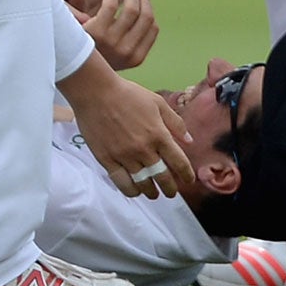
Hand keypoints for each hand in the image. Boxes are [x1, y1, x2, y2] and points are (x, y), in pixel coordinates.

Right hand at [60, 55, 194, 198]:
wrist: (96, 92)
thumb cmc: (127, 94)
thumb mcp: (157, 102)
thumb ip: (175, 122)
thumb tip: (190, 141)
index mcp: (159, 134)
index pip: (179, 162)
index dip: (186, 175)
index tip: (188, 180)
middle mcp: (144, 149)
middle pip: (163, 177)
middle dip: (170, 189)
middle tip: (171, 192)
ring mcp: (125, 156)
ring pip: (143, 183)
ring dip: (152, 192)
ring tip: (153, 193)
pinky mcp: (107, 160)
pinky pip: (122, 183)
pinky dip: (131, 191)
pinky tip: (134, 190)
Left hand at [81, 0, 157, 70]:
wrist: (67, 62)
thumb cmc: (92, 55)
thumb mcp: (115, 53)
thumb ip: (132, 39)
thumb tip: (152, 21)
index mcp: (136, 58)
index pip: (153, 27)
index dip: (149, 9)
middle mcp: (127, 51)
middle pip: (146, 16)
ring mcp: (113, 42)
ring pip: (133, 9)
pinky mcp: (97, 31)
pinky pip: (112, 5)